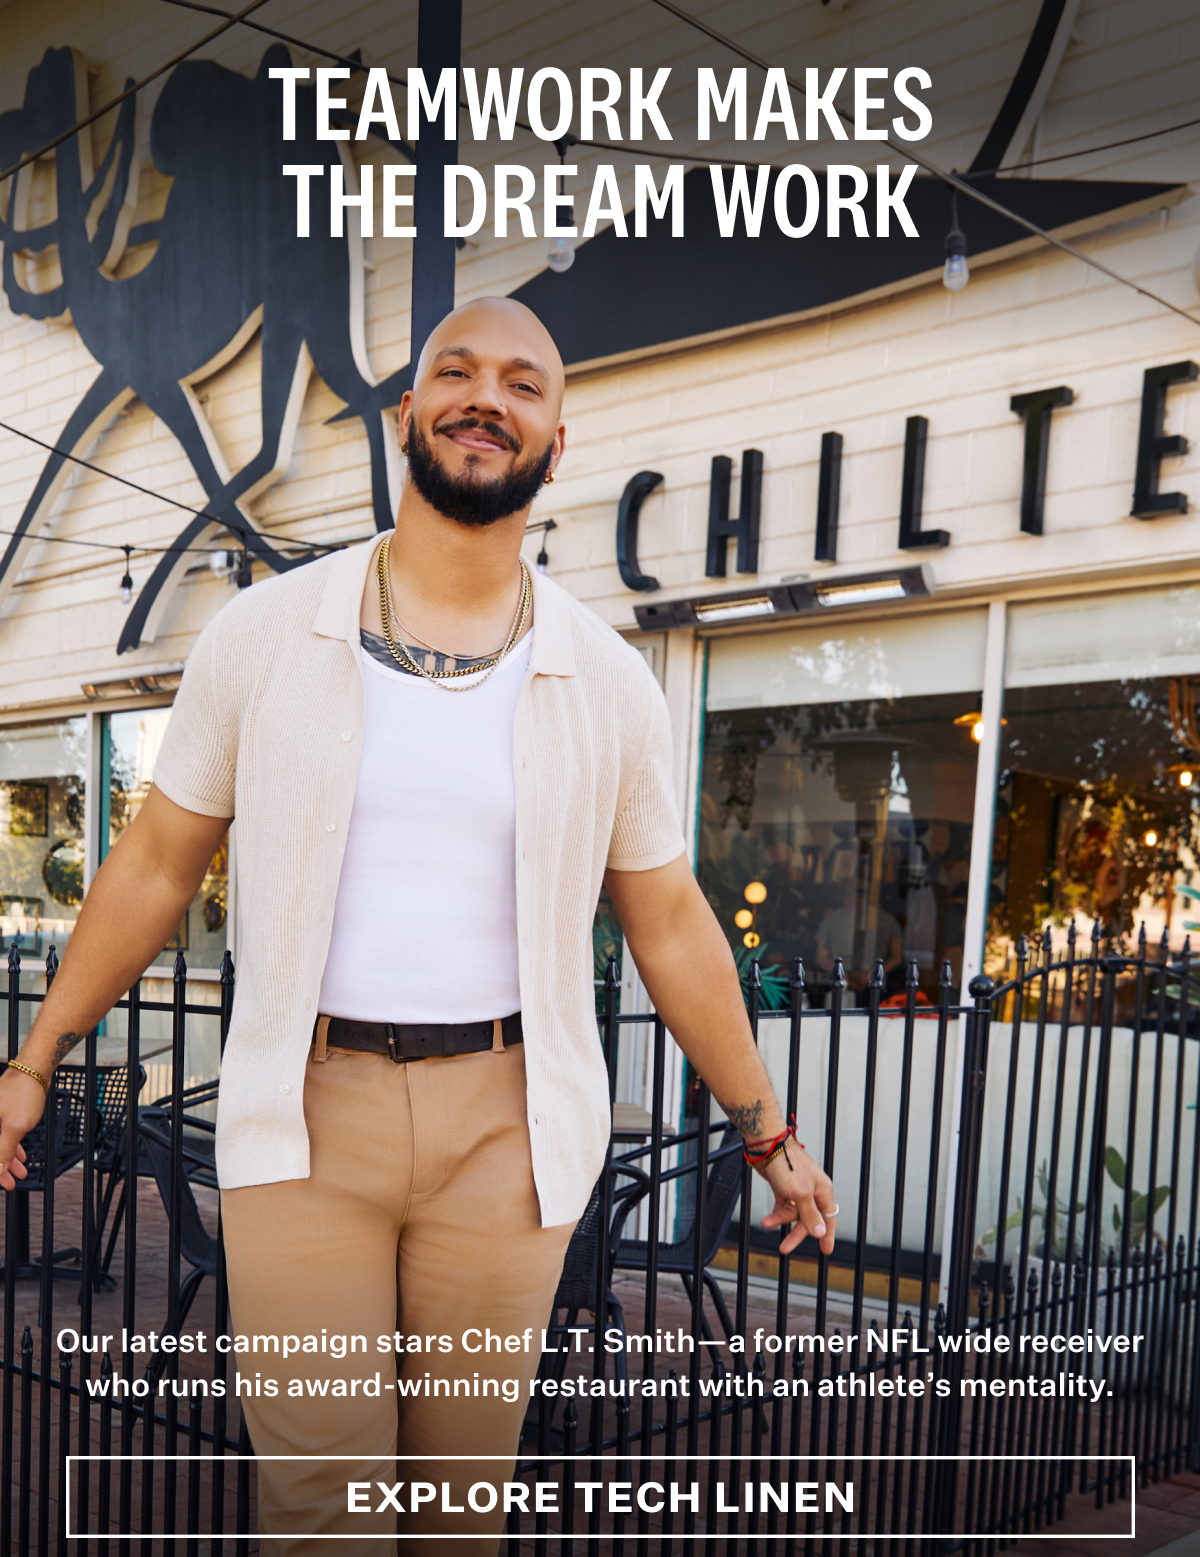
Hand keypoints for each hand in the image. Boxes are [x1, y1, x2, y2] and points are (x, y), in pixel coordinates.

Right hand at [0, 1069, 44, 1189]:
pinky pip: (2, 1135)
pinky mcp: (0, 1113)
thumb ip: (3, 1150)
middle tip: (13, 1182)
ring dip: (9, 1159)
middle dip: (2, 1168)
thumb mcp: (14, 1127)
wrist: (33, 1069)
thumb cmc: (23, 1093)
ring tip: (21, 1171)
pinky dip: (11, 1146)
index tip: (4, 1183)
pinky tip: (21, 1155)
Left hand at [758, 1144, 837, 1255]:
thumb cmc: (787, 1164)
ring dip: (780, 1219)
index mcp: (822, 1190)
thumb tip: (820, 1232)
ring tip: (766, 1223)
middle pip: (808, 1219)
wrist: (767, 1147)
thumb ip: (810, 1214)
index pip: (829, 1217)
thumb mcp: (801, 1194)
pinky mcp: (784, 1189)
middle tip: (785, 1248)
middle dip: (796, 1233)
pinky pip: (782, 1207)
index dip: (827, 1234)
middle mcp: (812, 1191)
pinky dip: (775, 1214)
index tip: (826, 1250)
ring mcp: (797, 1190)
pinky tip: (768, 1220)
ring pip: (792, 1214)